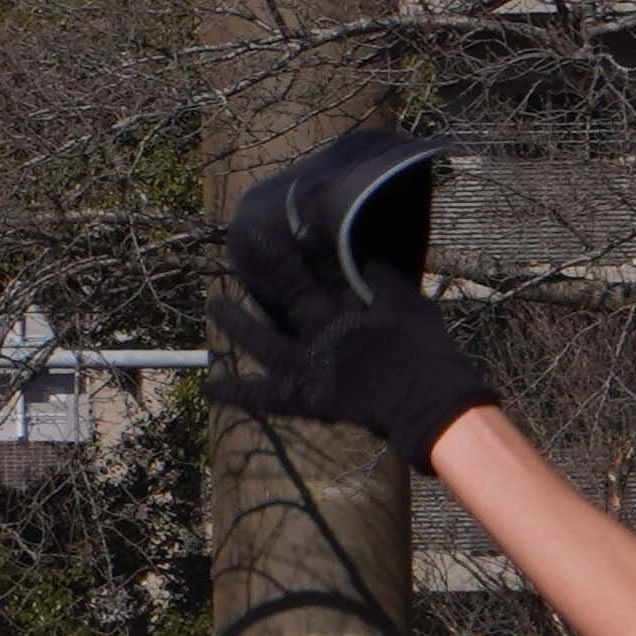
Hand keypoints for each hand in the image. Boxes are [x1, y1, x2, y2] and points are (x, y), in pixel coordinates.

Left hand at [206, 277, 497, 469]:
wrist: (427, 401)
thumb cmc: (422, 352)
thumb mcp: (408, 304)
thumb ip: (382, 280)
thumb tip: (367, 260)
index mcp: (336, 313)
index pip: (298, 277)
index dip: (275, 256)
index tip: (258, 234)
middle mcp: (313, 338)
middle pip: (274, 305)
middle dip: (256, 279)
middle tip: (232, 261)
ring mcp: (305, 370)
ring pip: (260, 343)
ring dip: (235, 324)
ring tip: (214, 306)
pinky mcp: (306, 399)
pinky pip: (263, 398)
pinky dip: (236, 393)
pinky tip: (208, 388)